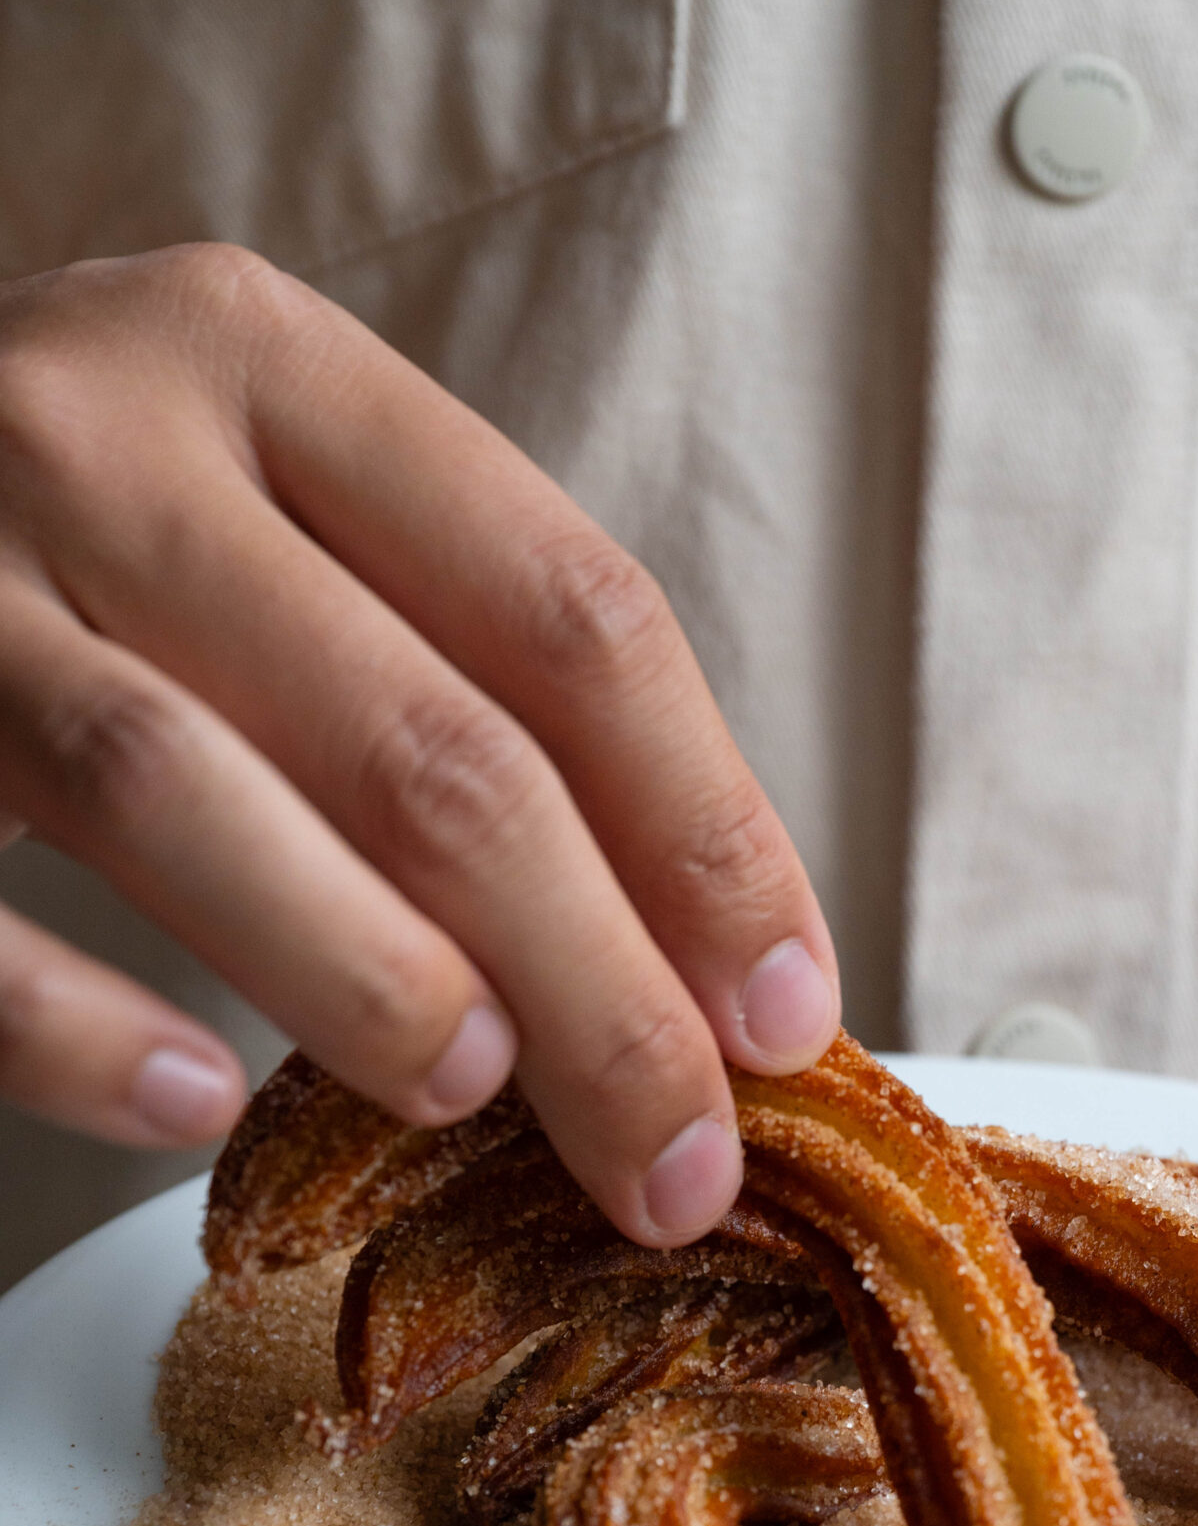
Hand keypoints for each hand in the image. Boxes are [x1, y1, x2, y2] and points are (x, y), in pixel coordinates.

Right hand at [0, 246, 838, 1243]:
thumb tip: (694, 966)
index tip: (786, 1016)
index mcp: (270, 366)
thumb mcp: (271, 511)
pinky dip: (84, 1028)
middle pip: (425, 742)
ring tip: (477, 1096)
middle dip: (594, 984)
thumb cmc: (85, 526)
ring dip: (371, 978)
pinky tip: (200, 1099)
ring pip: (190, 794)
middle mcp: (105, 437)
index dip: (707, 835)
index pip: (568, 613)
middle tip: (677, 1159)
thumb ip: (452, 671)